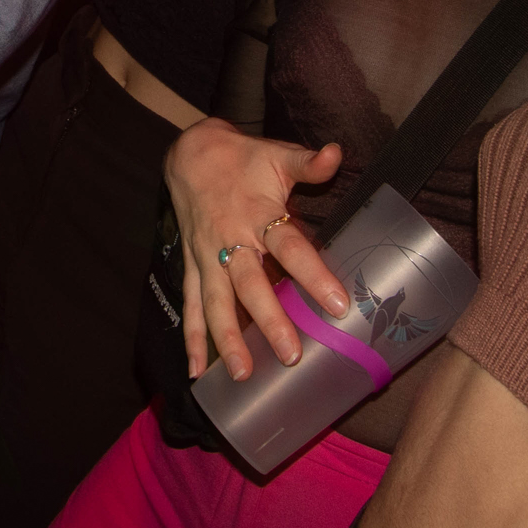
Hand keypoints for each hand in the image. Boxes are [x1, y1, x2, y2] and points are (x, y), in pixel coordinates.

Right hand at [165, 118, 347, 378]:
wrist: (190, 155)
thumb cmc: (243, 160)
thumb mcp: (277, 155)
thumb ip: (308, 163)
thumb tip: (336, 153)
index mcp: (257, 215)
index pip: (289, 248)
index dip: (313, 275)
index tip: (337, 304)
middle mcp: (230, 241)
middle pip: (249, 285)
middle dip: (268, 320)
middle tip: (290, 354)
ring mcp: (206, 258)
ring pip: (216, 303)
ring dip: (227, 339)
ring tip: (243, 374)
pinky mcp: (193, 268)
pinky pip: (191, 305)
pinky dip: (192, 339)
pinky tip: (198, 371)